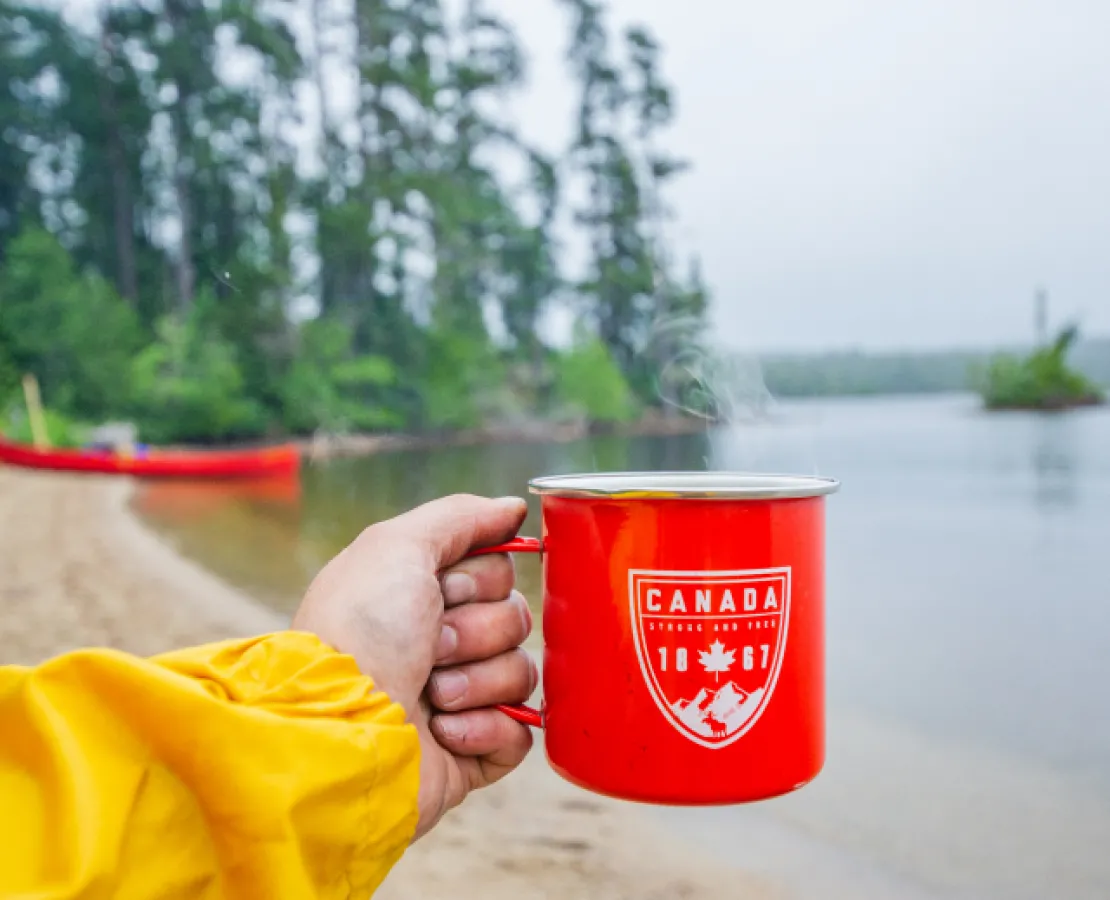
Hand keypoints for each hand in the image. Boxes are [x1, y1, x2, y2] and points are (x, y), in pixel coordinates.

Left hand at [291, 494, 535, 839]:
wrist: (341, 730)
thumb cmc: (359, 634)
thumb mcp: (397, 547)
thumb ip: (459, 517)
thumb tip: (514, 509)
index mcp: (422, 595)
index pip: (499, 570)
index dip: (477, 580)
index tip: (438, 591)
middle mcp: (441, 643)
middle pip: (516, 616)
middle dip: (475, 631)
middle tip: (430, 646)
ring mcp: (460, 699)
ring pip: (521, 671)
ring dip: (476, 680)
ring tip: (431, 694)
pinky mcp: (474, 751)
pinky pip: (520, 729)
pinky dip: (486, 728)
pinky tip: (442, 730)